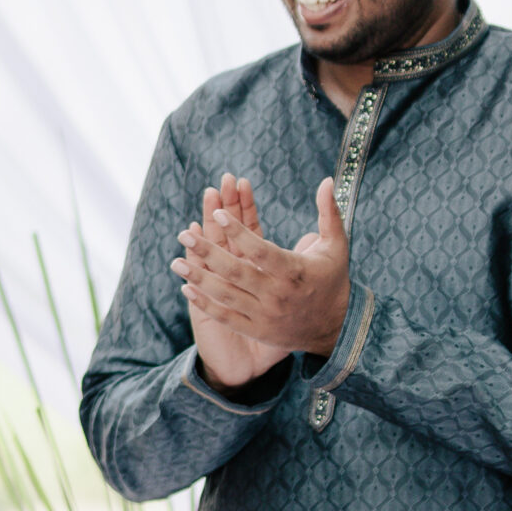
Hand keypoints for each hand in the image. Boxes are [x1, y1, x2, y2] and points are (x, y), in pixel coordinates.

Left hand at [172, 174, 350, 371]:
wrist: (336, 329)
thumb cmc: (332, 280)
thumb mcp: (336, 246)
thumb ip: (329, 214)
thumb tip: (325, 180)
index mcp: (295, 271)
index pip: (261, 250)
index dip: (238, 232)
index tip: (217, 214)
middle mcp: (278, 294)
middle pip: (237, 271)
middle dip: (207, 252)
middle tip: (182, 234)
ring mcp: (265, 314)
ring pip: (226, 295)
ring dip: (199, 278)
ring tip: (175, 262)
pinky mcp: (256, 330)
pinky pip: (226, 317)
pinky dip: (205, 303)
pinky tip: (186, 288)